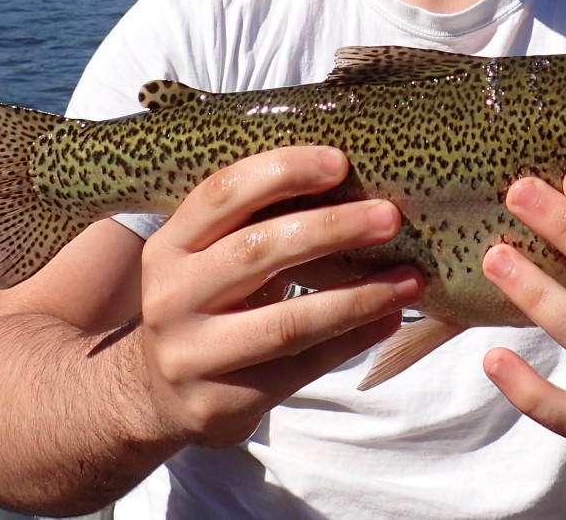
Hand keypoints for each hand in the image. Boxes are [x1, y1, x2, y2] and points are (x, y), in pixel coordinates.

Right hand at [133, 145, 422, 446]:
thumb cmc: (206, 303)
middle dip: (331, 229)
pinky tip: (390, 317)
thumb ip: (255, 223)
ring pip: (287, 322)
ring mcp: (193, 355)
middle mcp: (173, 296)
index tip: (339, 163)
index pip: (223, 193)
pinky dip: (354, 339)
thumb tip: (350, 181)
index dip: (281, 172)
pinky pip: (302, 367)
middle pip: (257, 251)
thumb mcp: (208, 257)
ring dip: (358, 296)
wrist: (156, 395)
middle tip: (388, 217)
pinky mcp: (221, 403)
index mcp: (171, 245)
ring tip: (409, 279)